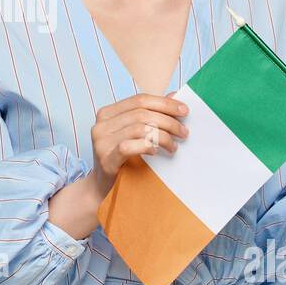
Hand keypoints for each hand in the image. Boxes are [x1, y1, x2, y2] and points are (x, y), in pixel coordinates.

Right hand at [47, 92, 190, 240]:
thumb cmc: (122, 160)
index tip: (184, 111)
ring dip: (162, 136)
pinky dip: (146, 146)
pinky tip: (156, 152)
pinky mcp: (105, 159)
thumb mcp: (134, 134)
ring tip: (173, 147)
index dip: (164, 103)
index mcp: (107, 113)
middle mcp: (101, 124)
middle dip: (168, 121)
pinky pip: (128, 146)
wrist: (102, 189)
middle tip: (184, 132)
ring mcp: (101, 141)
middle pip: (141, 113)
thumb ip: (151, 114)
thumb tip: (175, 96)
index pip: (140, 100)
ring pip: (138, 128)